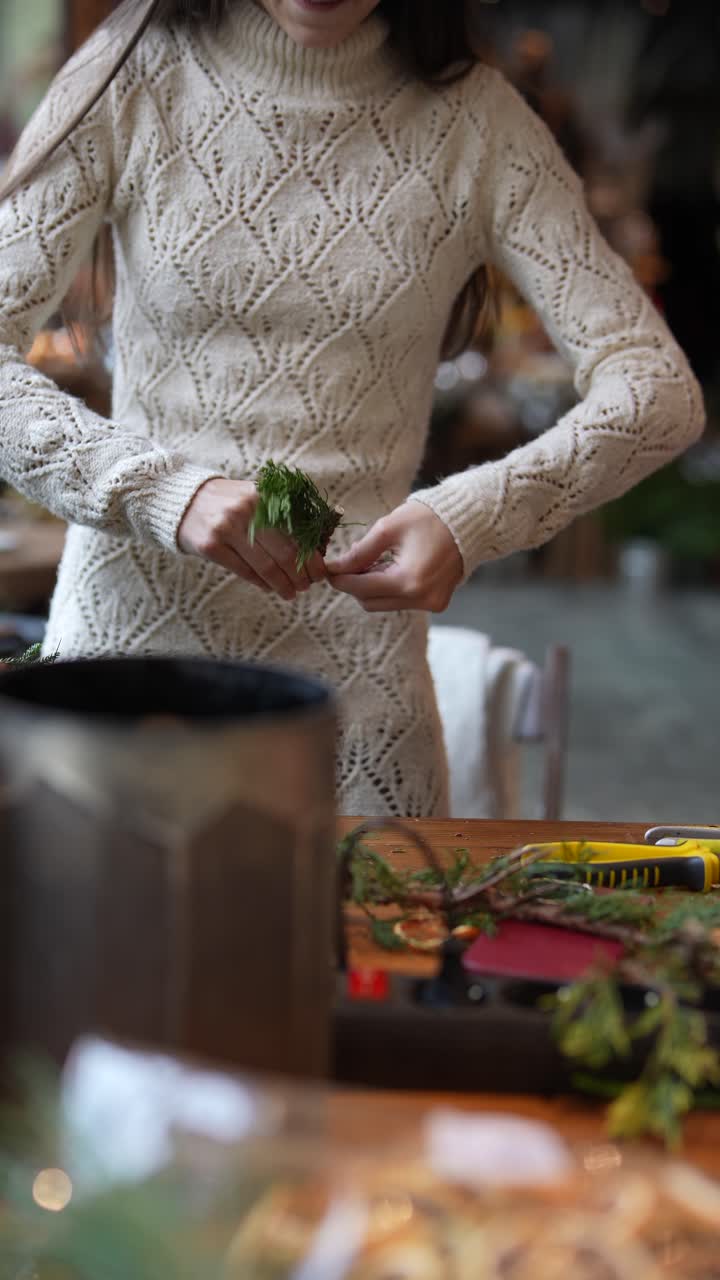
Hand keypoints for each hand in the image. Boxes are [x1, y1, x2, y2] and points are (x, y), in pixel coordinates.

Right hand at [177, 478, 326, 601]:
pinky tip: (268, 587)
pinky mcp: (210, 546)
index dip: (311, 556)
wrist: (184, 501)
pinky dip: (260, 582)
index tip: (320, 571)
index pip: (297, 531)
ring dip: (282, 584)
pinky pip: (243, 571)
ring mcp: (226, 528)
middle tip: (308, 586)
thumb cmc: (229, 502)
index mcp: (264, 496)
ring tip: (291, 593)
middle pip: (284, 552)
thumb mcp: (256, 498)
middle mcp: (246, 510)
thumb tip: (315, 547)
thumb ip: (282, 514)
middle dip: (300, 574)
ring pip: (265, 565)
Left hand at [326, 501, 462, 612]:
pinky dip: (390, 588)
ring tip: (373, 562)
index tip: (327, 569)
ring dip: (372, 587)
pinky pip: (402, 602)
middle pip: (370, 602)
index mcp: (408, 580)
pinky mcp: (437, 603)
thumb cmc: (429, 518)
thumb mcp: (388, 528)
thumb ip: (360, 551)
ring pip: (384, 604)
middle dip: (354, 584)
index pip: (360, 588)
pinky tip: (391, 568)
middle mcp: (420, 599)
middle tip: (349, 563)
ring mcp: (431, 604)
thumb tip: (336, 567)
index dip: (340, 579)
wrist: (470, 521)